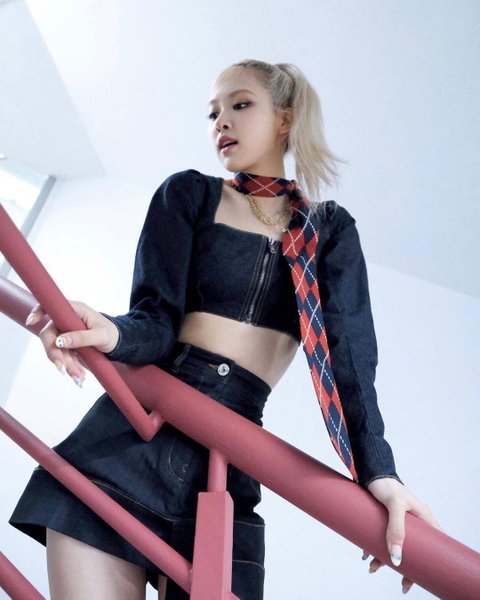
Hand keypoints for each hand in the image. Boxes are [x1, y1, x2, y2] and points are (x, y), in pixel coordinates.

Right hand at [25, 301, 118, 386]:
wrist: (119, 344)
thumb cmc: (112, 334)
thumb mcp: (101, 336)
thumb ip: (81, 337)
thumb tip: (60, 341)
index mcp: (75, 311)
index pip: (51, 307)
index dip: (38, 312)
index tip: (31, 322)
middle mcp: (67, 320)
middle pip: (49, 335)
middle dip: (54, 353)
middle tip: (63, 368)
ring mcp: (66, 333)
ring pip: (55, 349)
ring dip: (64, 364)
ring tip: (79, 376)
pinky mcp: (68, 345)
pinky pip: (62, 356)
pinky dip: (69, 367)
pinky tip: (79, 375)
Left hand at [363, 477, 439, 593]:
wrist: (369, 469)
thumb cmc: (385, 484)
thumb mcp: (394, 505)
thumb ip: (396, 529)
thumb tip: (396, 557)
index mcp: (423, 517)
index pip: (434, 544)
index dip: (431, 562)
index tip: (422, 577)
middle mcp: (413, 520)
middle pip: (414, 549)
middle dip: (404, 565)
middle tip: (400, 583)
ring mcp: (400, 519)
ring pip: (396, 544)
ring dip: (384, 557)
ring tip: (371, 566)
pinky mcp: (386, 517)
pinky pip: (384, 536)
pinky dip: (375, 546)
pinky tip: (365, 552)